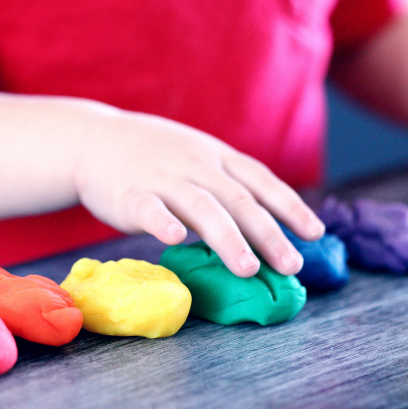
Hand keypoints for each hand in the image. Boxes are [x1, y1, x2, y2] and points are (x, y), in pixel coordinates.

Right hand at [73, 109, 324, 277]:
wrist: (92, 139)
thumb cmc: (153, 156)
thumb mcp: (196, 157)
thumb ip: (226, 184)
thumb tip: (267, 224)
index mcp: (216, 157)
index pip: (261, 181)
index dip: (290, 206)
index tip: (315, 233)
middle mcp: (196, 165)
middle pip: (239, 200)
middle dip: (269, 234)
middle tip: (291, 265)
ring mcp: (163, 178)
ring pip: (202, 207)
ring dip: (228, 239)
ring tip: (248, 269)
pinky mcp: (129, 194)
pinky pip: (149, 208)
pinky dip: (163, 223)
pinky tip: (177, 239)